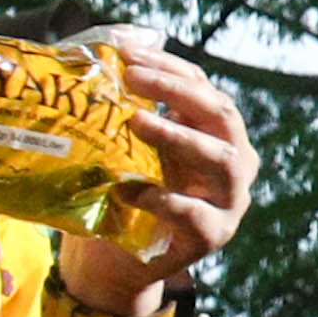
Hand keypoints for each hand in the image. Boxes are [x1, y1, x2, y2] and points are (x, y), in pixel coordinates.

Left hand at [54, 45, 255, 315]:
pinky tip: (126, 190)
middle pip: (222, 115)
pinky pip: (193, 214)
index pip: (203, 89)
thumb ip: (118, 113)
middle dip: (178, 90)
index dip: (170, 67)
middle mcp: (232, 162)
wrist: (110, 264)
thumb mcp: (122, 150)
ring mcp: (228, 201)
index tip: (129, 53)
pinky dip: (160, 198)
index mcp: (214, 134)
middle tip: (132, 77)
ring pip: (221, 160)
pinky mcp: (211, 236)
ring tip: (136, 121)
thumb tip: (85, 58)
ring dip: (178, 136)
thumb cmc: (117, 195)